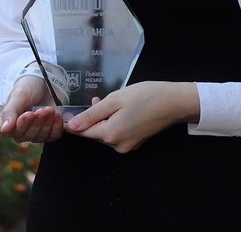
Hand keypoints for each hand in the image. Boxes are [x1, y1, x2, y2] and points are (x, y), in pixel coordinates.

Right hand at [0, 76, 64, 143]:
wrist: (45, 80)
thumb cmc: (28, 87)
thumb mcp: (18, 96)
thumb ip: (9, 112)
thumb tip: (4, 130)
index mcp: (9, 122)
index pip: (13, 132)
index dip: (22, 124)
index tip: (29, 114)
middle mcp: (22, 130)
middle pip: (28, 136)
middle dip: (37, 122)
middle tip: (42, 110)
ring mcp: (36, 132)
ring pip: (41, 137)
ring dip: (47, 123)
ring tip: (50, 109)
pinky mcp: (50, 131)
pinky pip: (53, 135)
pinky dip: (56, 127)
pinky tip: (57, 115)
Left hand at [64, 81, 198, 152]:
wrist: (174, 102)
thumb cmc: (144, 96)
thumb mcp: (115, 100)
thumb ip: (92, 114)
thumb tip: (72, 126)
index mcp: (110, 135)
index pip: (83, 132)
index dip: (73, 121)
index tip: (66, 111)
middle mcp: (117, 145)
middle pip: (95, 133)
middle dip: (91, 117)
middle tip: (96, 98)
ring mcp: (128, 146)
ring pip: (106, 132)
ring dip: (103, 118)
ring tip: (109, 100)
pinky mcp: (136, 142)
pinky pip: (117, 133)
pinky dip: (114, 122)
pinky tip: (120, 109)